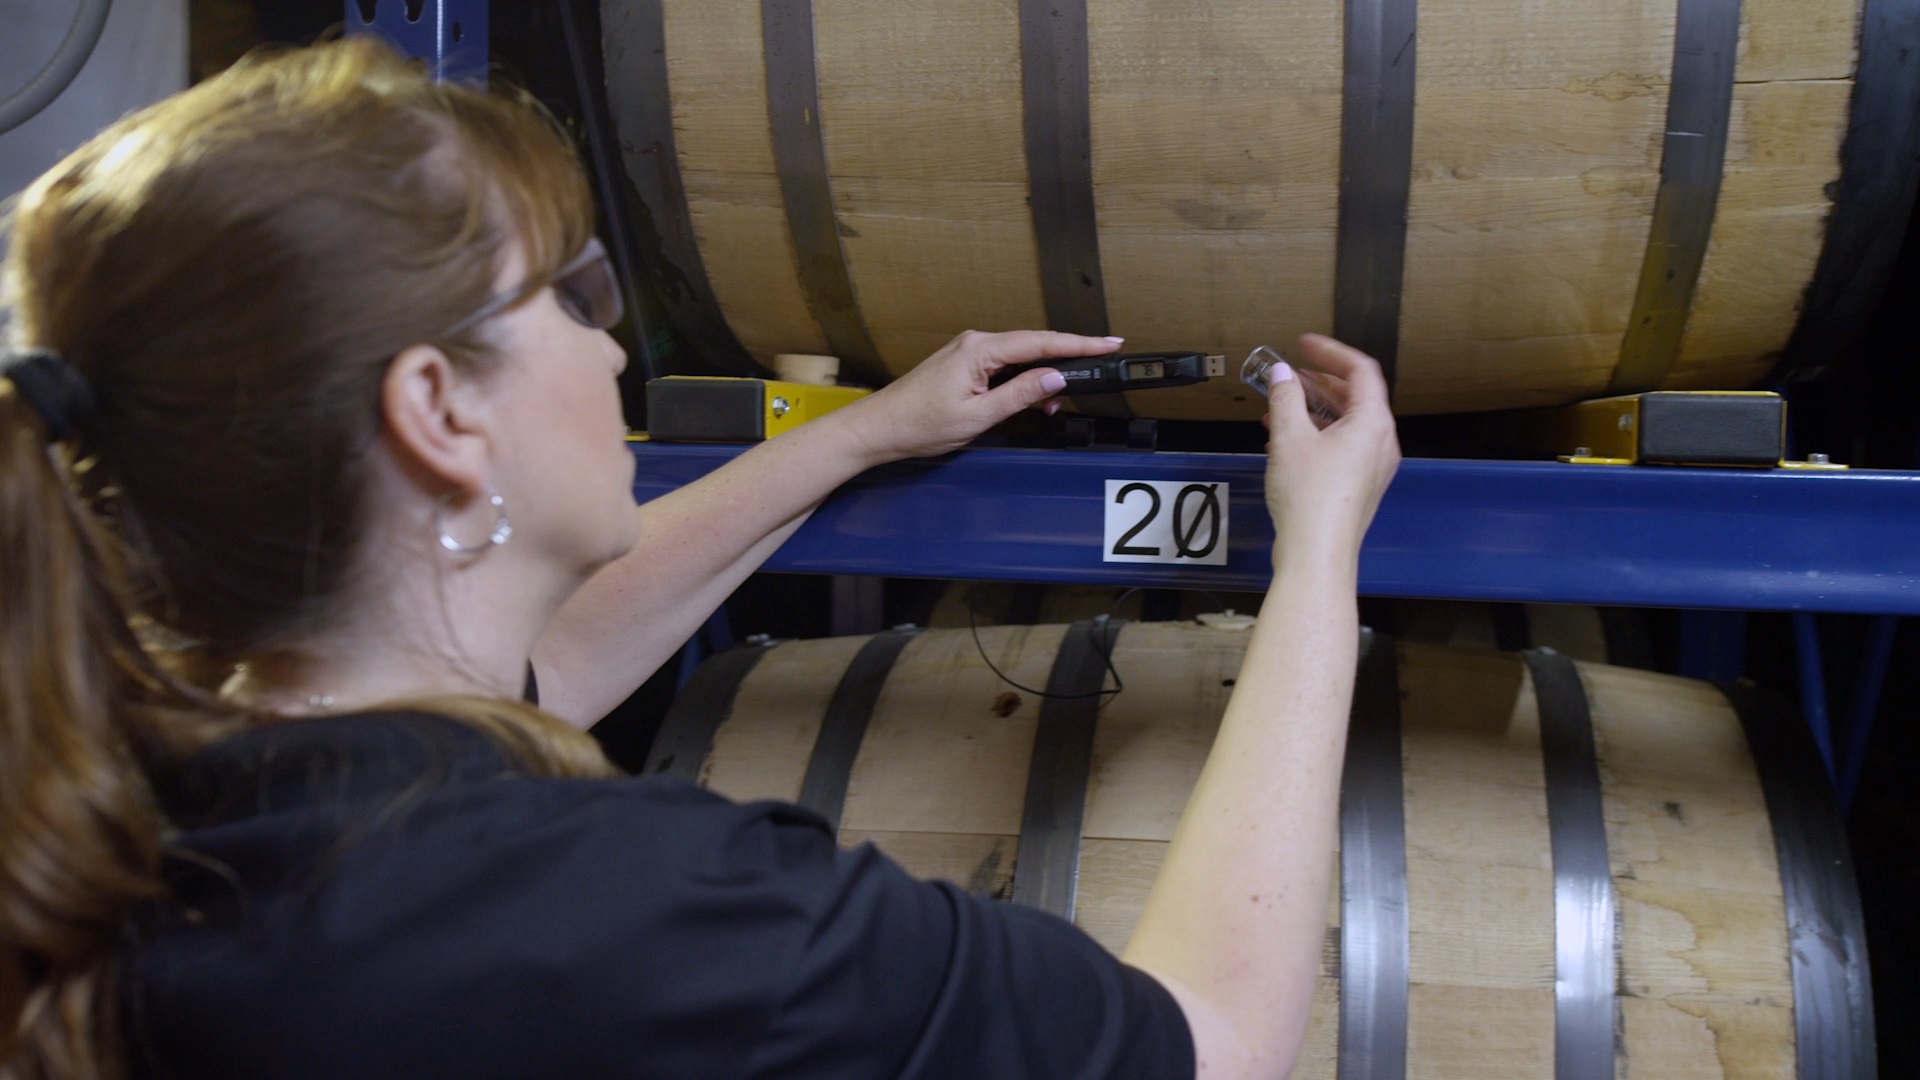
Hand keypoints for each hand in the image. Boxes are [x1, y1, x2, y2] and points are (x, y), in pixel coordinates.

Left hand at [836, 329, 1121, 461]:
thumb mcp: (978, 416)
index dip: (1080, 344)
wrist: (878, 428)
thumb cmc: (919, 425)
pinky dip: (1023, 381)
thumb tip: (1055, 378)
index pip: (1041, 342)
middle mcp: (975, 342)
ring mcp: (968, 352)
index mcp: (980, 350)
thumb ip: (1020, 395)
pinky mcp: (964, 364)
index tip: (1109, 343)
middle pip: (1034, 345)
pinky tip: (1033, 399)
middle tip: (1100, 370)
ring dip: (1043, 377)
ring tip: (1059, 403)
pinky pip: (1004, 366)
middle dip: (1067, 361)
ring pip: (1020, 358)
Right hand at [1261, 334, 1400, 567]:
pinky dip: (1318, 434)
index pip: (1360, 370)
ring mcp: (1373, 466)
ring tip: (1280, 407)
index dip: (1331, 351)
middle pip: (1356, 396)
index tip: (1303, 344)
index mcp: (1372, 423)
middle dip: (1319, 382)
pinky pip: (1343, 447)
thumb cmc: (1309, 497)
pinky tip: (1285, 441)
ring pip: (1347, 423)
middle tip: (1289, 375)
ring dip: (1314, 409)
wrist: (1317, 553)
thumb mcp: (1289, 437)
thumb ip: (1285, 397)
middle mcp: (1381, 442)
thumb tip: (1280, 374)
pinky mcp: (1359, 486)